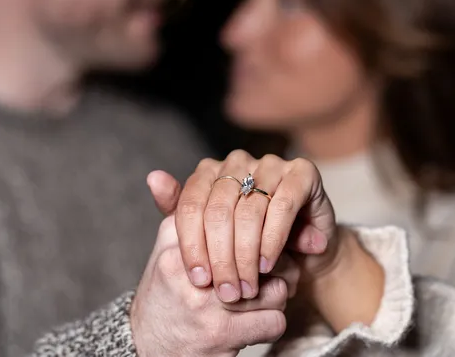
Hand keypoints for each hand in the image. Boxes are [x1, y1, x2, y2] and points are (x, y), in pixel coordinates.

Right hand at [130, 215, 299, 356]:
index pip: (236, 216)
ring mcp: (204, 301)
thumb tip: (156, 174)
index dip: (257, 228)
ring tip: (262, 298)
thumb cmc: (166, 291)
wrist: (145, 346)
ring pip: (274, 286)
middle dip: (273, 263)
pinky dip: (272, 323)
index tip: (257, 238)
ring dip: (276, 295)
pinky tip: (257, 323)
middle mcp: (187, 266)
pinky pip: (274, 320)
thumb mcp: (166, 247)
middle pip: (259, 249)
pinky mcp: (221, 333)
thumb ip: (176, 210)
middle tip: (270, 270)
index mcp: (173, 236)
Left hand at [148, 155, 383, 332]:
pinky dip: (273, 239)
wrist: (300, 254)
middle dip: (220, 257)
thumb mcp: (210, 237)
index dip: (192, 245)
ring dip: (246, 255)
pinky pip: (282, 206)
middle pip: (217, 210)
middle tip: (225, 291)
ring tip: (246, 286)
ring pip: (249, 210)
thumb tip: (152, 177)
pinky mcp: (302, 172)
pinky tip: (267, 265)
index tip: (198, 280)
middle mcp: (237, 161)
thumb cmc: (248, 245)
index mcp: (209, 171)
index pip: (189, 204)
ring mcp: (271, 163)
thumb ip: (180, 213)